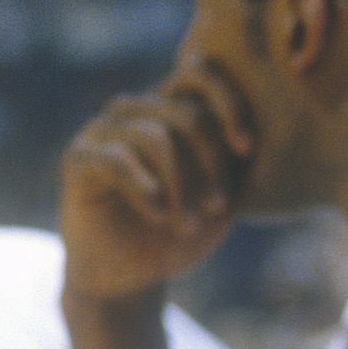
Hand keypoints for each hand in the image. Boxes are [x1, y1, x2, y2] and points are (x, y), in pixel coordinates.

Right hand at [58, 63, 252, 305]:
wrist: (130, 276)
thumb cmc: (182, 231)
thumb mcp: (224, 194)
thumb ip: (240, 158)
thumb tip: (269, 128)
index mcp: (171, 108)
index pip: (200, 73)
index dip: (229, 103)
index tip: (247, 149)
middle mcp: (136, 110)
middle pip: (188, 115)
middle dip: (212, 166)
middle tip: (216, 208)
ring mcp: (103, 130)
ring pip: (157, 137)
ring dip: (183, 187)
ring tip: (188, 224)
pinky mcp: (78, 158)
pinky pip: (119, 160)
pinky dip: (147, 191)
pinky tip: (159, 217)